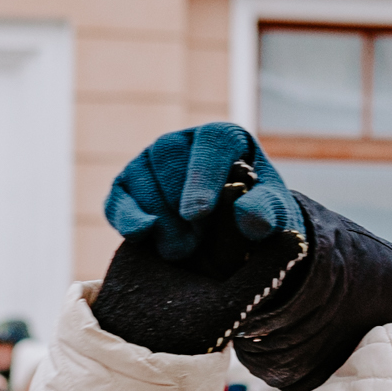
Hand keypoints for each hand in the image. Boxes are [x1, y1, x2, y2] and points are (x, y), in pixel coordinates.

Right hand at [107, 125, 300, 261]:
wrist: (232, 244)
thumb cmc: (256, 218)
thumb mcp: (274, 215)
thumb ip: (266, 212)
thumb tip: (248, 217)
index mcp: (222, 138)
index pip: (211, 142)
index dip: (202, 176)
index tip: (199, 214)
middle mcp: (182, 142)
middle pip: (167, 153)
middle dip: (176, 200)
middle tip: (193, 243)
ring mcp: (149, 163)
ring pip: (140, 174)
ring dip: (156, 214)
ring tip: (181, 251)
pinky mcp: (126, 189)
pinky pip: (117, 199)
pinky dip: (125, 217)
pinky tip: (142, 236)